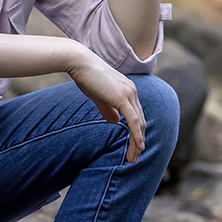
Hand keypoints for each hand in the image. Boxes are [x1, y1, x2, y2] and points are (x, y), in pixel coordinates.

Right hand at [65, 47, 145, 161]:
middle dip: (138, 142)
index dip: (136, 133)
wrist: (81, 63)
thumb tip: (115, 122)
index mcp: (128, 91)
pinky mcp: (122, 97)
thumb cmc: (87, 77)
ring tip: (133, 158)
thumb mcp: (99, 96)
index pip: (136, 116)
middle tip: (133, 158)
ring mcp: (129, 94)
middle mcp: (132, 92)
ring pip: (138, 124)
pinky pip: (133, 120)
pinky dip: (136, 134)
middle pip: (140, 122)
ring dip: (137, 143)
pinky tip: (139, 146)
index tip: (133, 148)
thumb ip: (108, 109)